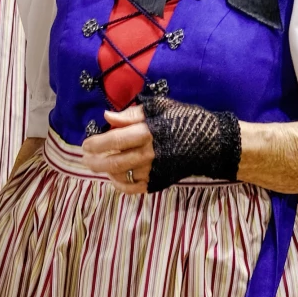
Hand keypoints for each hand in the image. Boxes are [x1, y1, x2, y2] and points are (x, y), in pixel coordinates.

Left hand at [82, 96, 242, 193]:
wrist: (213, 143)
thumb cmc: (186, 120)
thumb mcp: (161, 108)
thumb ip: (132, 114)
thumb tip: (107, 116)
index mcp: (147, 132)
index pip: (113, 139)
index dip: (96, 143)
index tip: (85, 144)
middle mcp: (149, 153)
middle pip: (113, 161)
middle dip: (94, 161)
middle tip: (85, 158)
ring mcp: (154, 170)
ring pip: (122, 176)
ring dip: (105, 172)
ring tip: (96, 166)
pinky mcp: (160, 182)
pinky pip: (134, 188)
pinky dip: (120, 186)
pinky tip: (114, 178)